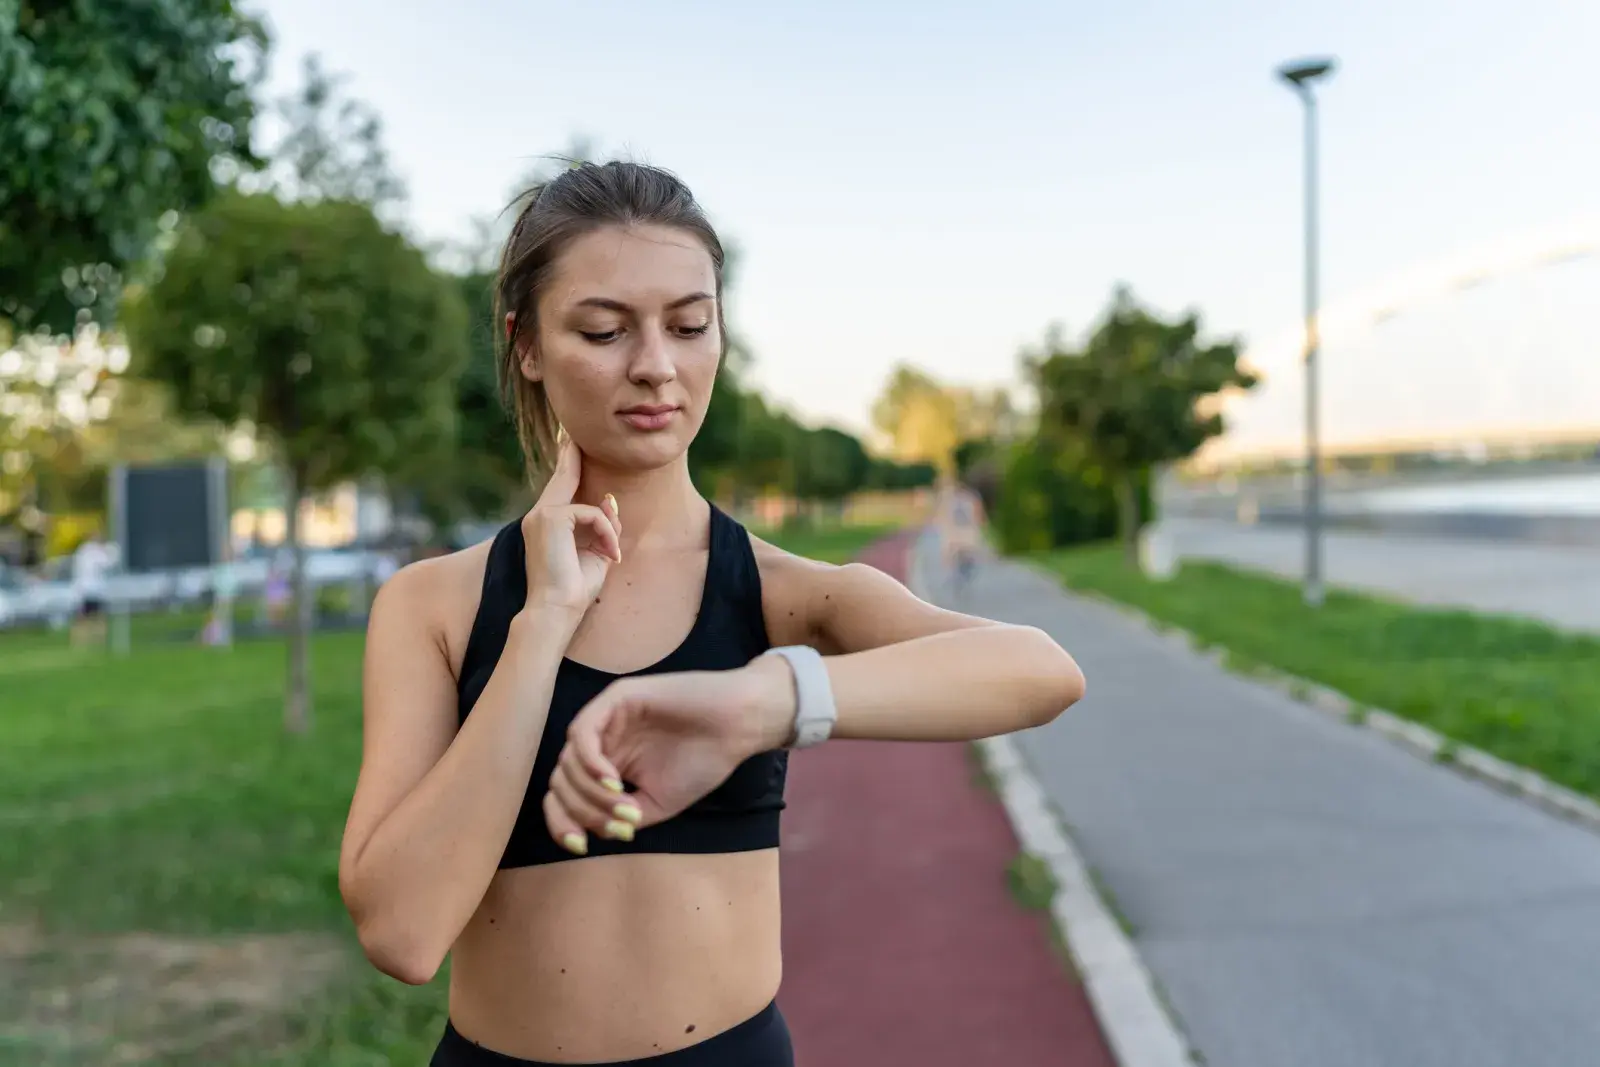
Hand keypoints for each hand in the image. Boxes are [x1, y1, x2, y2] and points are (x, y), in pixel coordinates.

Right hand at [521, 438, 621, 616]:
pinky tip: (610, 554)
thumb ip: (602, 526)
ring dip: (608, 530)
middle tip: (572, 433)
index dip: (568, 466)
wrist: (556, 610)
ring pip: (589, 505)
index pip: (560, 489)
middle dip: (571, 455)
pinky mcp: (551, 518)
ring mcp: (542, 515)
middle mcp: (539, 516)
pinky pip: (593, 514)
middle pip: (563, 479)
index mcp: (546, 524)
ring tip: (612, 555)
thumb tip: (609, 499)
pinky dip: (607, 533)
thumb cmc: (574, 589)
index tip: (570, 444)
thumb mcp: (596, 552)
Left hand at [541, 658, 797, 852]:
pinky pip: (583, 733)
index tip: (579, 847)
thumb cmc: (703, 761)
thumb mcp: (655, 804)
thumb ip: (618, 817)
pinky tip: (613, 780)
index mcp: (606, 764)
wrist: (737, 725)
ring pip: (568, 762)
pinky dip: (590, 762)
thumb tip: (591, 831)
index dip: (562, 823)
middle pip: (560, 782)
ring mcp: (605, 719)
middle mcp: (600, 741)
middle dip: (582, 812)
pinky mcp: (616, 698)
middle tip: (622, 824)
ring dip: (592, 793)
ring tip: (627, 805)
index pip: (564, 795)